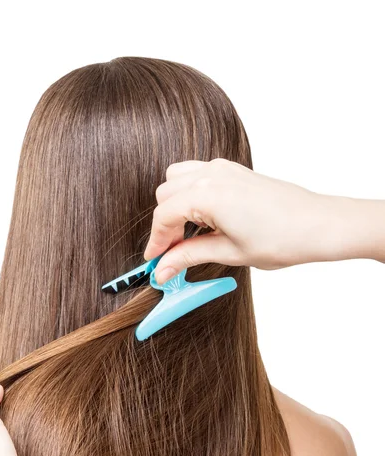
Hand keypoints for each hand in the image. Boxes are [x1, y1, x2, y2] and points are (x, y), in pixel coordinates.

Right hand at [144, 158, 357, 282]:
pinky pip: (197, 174)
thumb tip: (163, 269)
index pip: (163, 216)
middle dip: (164, 225)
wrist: (318, 225)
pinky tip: (203, 219)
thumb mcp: (229, 252)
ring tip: (187, 235)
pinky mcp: (234, 171)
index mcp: (207, 194)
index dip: (155, 242)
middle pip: (165, 195)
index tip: (155, 262)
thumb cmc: (283, 238)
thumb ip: (189, 256)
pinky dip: (190, 194)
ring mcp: (223, 168)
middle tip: (171, 253)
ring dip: (174, 206)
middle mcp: (211, 174)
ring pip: (177, 179)